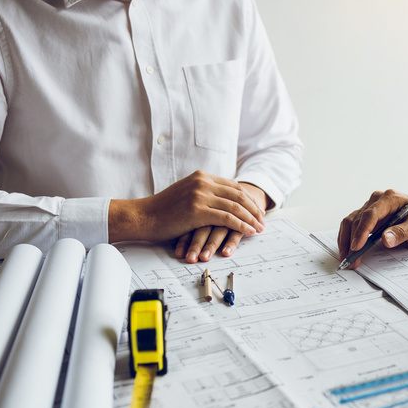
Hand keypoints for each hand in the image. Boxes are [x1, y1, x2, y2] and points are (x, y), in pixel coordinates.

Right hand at [108, 170, 264, 242]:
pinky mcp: (198, 210)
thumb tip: (220, 199)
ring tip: (260, 228)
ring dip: (251, 218)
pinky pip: (227, 218)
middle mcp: (203, 182)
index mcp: (201, 176)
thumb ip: (203, 192)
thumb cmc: (163, 209)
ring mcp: (200, 195)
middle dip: (253, 208)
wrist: (143, 216)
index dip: (248, 198)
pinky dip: (241, 225)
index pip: (233, 186)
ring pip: (235, 206)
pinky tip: (249, 232)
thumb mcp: (186, 193)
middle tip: (263, 220)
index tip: (257, 209)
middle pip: (238, 194)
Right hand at [337, 190, 407, 269]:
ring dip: (346, 240)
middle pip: (357, 219)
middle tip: (350, 259)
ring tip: (345, 258)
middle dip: (351, 241)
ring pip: (350, 222)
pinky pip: (352, 225)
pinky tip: (347, 250)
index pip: (370, 214)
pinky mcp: (366, 216)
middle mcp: (376, 200)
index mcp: (389, 198)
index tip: (356, 247)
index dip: (362, 231)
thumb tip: (386, 239)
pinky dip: (348, 238)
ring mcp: (370, 207)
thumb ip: (402, 232)